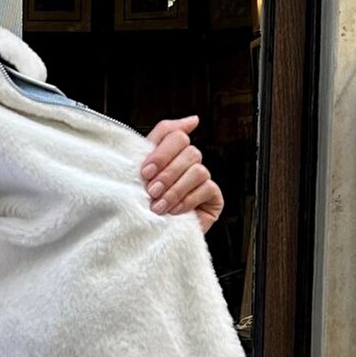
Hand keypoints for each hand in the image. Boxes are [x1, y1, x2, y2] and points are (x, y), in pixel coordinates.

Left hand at [141, 115, 223, 233]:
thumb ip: (162, 138)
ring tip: (159, 206)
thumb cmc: (141, 204)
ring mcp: (203, 180)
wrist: (144, 237)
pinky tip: (174, 211)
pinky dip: (187, 200)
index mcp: (171, 153)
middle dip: (167, 173)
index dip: (162, 151)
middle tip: (151, 191)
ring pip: (198, 170)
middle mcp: (189, 163)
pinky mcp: (213, 198)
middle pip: (189, 151)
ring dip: (175, 189)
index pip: (175, 135)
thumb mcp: (142, 172)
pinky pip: (207, 188)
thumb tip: (194, 119)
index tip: (145, 171)